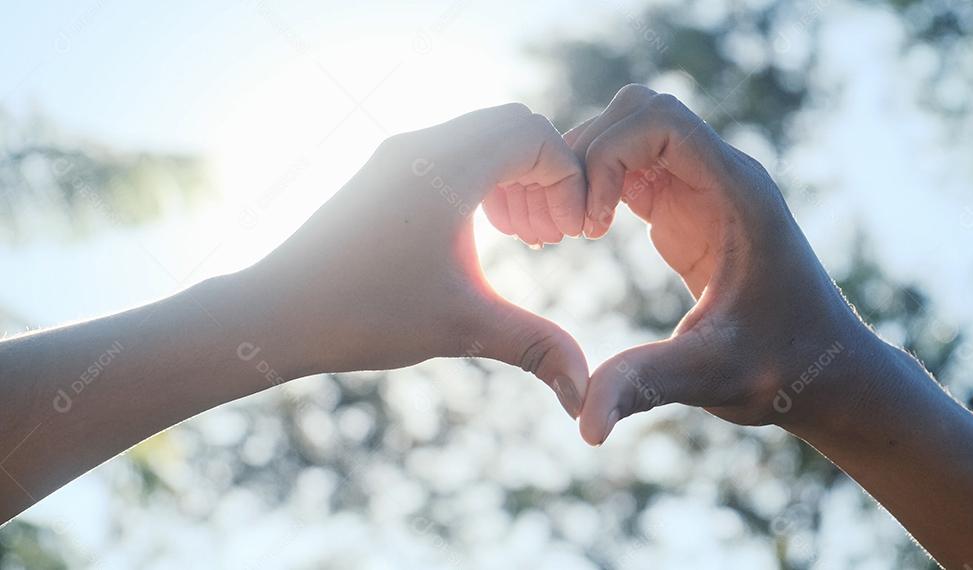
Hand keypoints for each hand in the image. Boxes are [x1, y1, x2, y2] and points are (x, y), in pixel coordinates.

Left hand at [249, 104, 589, 416]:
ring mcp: (397, 154)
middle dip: (546, 174)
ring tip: (520, 237)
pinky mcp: (382, 171)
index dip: (568, 180)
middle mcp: (422, 145)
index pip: (536, 136)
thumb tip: (586, 392)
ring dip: (514, 175)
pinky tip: (479, 233)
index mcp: (446, 167)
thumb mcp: (464, 328)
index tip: (570, 235)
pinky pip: (450, 149)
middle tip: (549, 234)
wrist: (276, 312)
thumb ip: (536, 347)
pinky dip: (481, 177)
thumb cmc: (366, 314)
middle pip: (513, 124)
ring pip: (481, 134)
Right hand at [567, 85, 872, 442]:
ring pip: (633, 132)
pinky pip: (634, 167)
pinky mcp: (690, 211)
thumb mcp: (712, 375)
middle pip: (639, 111)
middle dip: (590, 153)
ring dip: (591, 166)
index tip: (591, 222)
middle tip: (569, 223)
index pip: (660, 120)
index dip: (609, 153)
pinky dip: (599, 184)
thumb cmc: (782, 369)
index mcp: (737, 194)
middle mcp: (722, 178)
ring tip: (570, 229)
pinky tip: (583, 233)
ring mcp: (705, 190)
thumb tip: (584, 426)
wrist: (822, 371)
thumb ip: (648, 384)